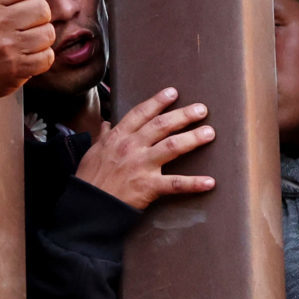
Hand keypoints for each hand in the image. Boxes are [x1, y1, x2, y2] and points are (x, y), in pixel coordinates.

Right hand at [0, 0, 54, 102]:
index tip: (26, 0)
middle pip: (42, 8)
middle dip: (40, 16)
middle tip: (26, 24)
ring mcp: (6, 48)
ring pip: (48, 33)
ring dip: (42, 38)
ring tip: (27, 41)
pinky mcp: (16, 69)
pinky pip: (47, 57)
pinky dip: (42, 58)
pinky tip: (28, 56)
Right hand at [73, 87, 216, 208]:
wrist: (87, 206)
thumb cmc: (89, 179)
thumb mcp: (93, 152)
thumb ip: (103, 136)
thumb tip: (106, 124)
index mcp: (118, 137)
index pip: (141, 113)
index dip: (158, 101)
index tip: (173, 93)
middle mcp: (132, 146)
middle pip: (162, 125)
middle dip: (183, 115)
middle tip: (201, 109)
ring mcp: (141, 165)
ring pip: (172, 146)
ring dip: (194, 138)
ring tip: (210, 132)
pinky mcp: (148, 186)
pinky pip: (175, 184)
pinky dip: (194, 183)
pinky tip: (210, 182)